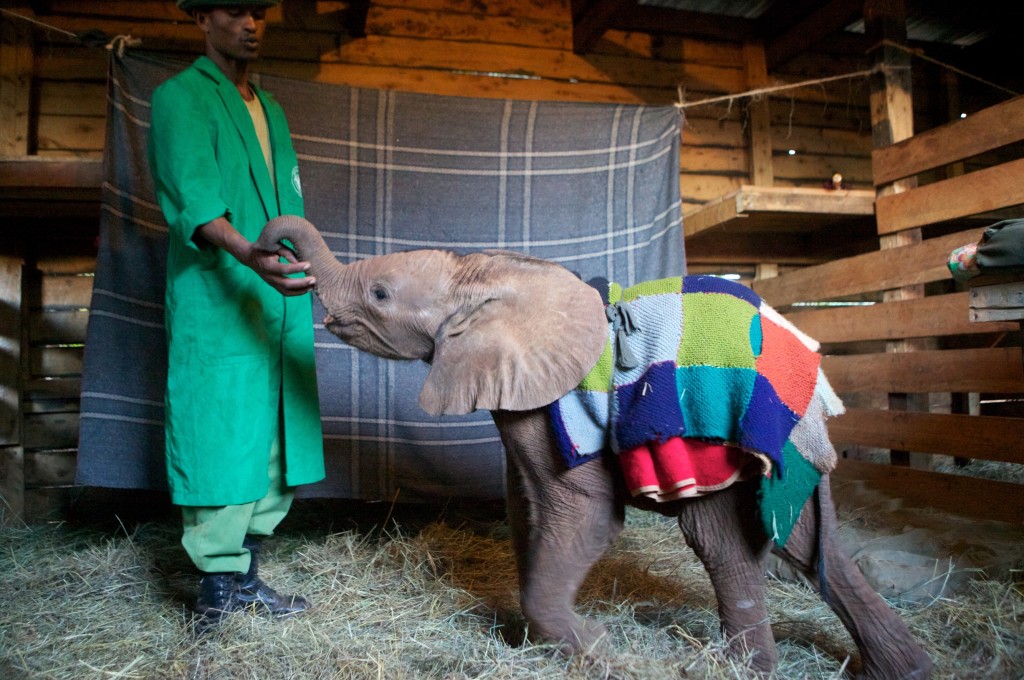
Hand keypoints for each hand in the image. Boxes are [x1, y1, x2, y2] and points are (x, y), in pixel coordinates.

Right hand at [196, 216, 315, 295]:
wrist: (250, 257)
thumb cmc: (265, 249)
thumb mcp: (274, 247)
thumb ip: (287, 253)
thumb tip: (300, 261)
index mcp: (267, 266)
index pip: (284, 269)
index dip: (297, 268)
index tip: (309, 264)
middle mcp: (268, 276)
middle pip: (286, 284)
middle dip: (301, 283)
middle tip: (314, 279)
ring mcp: (270, 283)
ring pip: (286, 291)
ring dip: (301, 290)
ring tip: (312, 286)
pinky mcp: (273, 285)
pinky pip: (285, 293)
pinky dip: (297, 293)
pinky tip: (306, 289)